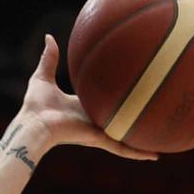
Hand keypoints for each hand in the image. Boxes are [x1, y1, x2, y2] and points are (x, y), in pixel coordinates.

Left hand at [18, 34, 157, 162]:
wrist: (34, 124)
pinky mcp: (98, 140)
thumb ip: (49, 59)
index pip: (103, 105)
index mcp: (83, 109)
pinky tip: (153, 156)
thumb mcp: (43, 76)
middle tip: (151, 118)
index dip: (114, 100)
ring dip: (141, 144)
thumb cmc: (35, 105)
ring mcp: (97, 133)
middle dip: (132, 123)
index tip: (127, 94)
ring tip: (159, 146)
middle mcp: (93, 122)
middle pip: (117, 123)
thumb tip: (48, 37)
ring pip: (124, 139)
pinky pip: (121, 148)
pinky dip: (137, 153)